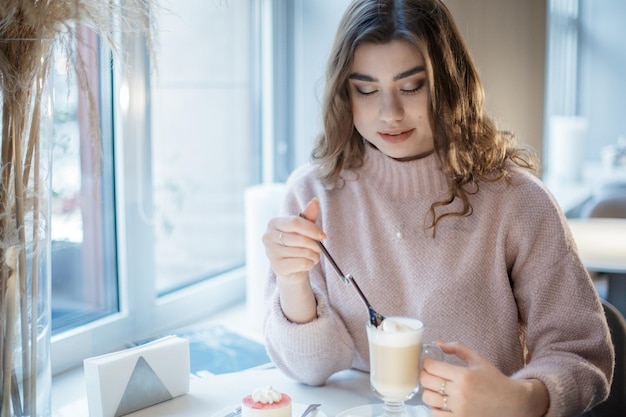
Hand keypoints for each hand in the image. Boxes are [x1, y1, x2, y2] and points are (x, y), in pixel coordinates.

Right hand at [262, 198, 326, 322]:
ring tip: (312, 256)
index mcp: (274, 223)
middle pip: (299, 238)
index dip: (312, 229)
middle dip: (314, 244)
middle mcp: (268, 237)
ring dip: (313, 255)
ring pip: (302, 252)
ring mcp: (271, 253)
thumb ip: (308, 215)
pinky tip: (307, 264)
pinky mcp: (277, 267)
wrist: (291, 269)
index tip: (323, 236)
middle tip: (319, 248)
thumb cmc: (296, 245)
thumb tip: (315, 201)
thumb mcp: (303, 229)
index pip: (295, 222)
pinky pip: (302, 263)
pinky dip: (310, 264)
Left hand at [420, 342, 548, 416]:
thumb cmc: (494, 379)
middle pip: (426, 381)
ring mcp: (459, 408)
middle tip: (429, 374)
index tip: (429, 362)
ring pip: (428, 398)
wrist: (512, 402)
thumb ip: (457, 348)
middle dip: (424, 375)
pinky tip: (439, 402)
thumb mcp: (477, 359)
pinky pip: (435, 414)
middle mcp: (460, 392)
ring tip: (434, 388)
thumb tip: (437, 343)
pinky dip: (433, 407)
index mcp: (464, 375)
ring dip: (428, 391)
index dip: (426, 362)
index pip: (431, 366)